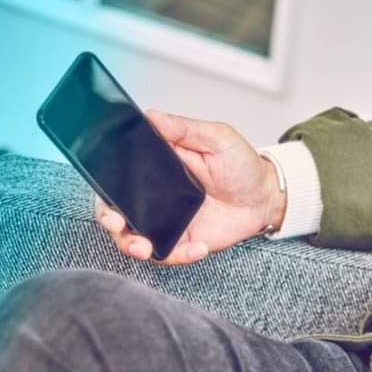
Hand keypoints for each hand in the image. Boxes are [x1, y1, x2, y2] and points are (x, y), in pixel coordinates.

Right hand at [94, 110, 285, 264]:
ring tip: (144, 248)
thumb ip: (184, 129)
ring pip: (135, 237)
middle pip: (117, 210)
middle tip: (118, 224)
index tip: (107, 194)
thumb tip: (151, 116)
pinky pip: (169, 253)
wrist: (266, 195)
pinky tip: (198, 248)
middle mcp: (155, 195)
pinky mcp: (183, 241)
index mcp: (157, 166)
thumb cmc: (241, 164)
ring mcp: (167, 220)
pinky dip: (178, 255)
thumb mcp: (217, 138)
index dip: (105, 185)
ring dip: (133, 245)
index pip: (119, 175)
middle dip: (110, 220)